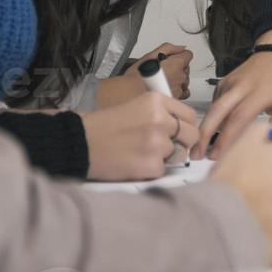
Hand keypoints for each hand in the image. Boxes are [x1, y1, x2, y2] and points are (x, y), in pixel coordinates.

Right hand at [80, 91, 200, 180]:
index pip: (190, 115)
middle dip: (182, 143)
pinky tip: (135, 163)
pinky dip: (152, 170)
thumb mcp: (136, 106)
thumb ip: (161, 113)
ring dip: (166, 157)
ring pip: (179, 154)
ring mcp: (157, 144)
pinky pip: (164, 170)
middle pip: (192, 135)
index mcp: (156, 101)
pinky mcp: (151, 166)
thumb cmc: (104, 126)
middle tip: (165, 146)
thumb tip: (183, 126)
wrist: (79, 143)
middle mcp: (160, 120)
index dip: (185, 126)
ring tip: (143, 153)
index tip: (178, 132)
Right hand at [103, 46, 193, 106]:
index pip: (188, 55)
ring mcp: (178, 90)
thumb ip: (169, 48)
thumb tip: (180, 48)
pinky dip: (176, 92)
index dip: (179, 55)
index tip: (172, 58)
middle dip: (178, 69)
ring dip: (178, 81)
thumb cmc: (137, 76)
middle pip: (186, 70)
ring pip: (184, 83)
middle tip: (164, 71)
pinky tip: (167, 91)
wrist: (130, 94)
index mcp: (176, 64)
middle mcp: (180, 78)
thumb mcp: (150, 55)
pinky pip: (181, 95)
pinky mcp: (174, 101)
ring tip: (164, 82)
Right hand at [194, 51, 271, 158]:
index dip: (227, 137)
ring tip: (197, 149)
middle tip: (196, 154)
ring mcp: (230, 84)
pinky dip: (212, 118)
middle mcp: (240, 88)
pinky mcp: (224, 82)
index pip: (239, 117)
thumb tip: (271, 136)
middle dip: (205, 135)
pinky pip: (215, 102)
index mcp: (258, 93)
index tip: (219, 155)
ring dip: (205, 129)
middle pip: (217, 112)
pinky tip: (210, 132)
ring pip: (213, 108)